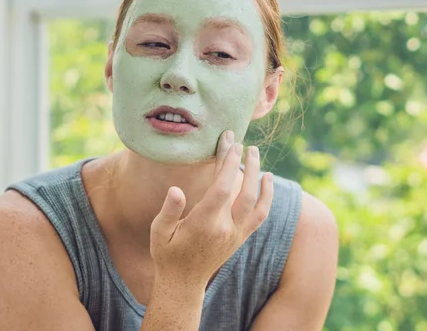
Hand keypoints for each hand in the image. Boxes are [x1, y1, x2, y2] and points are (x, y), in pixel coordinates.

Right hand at [150, 130, 273, 288]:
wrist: (184, 283)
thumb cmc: (167, 254)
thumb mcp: (159, 232)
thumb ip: (169, 211)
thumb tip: (175, 189)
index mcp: (204, 224)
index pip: (221, 188)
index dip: (227, 164)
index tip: (229, 143)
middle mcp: (225, 229)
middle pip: (244, 192)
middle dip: (245, 165)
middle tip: (243, 143)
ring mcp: (236, 234)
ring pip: (256, 202)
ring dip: (258, 176)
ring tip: (255, 153)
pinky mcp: (241, 237)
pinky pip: (261, 215)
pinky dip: (268, 196)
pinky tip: (268, 178)